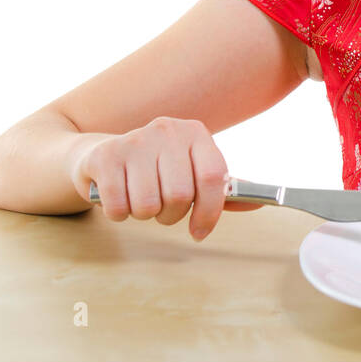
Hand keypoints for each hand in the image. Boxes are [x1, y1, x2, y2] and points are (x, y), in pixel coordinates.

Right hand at [69, 116, 262, 241]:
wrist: (101, 154)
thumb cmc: (156, 169)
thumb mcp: (191, 170)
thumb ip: (222, 189)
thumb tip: (259, 203)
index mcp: (195, 132)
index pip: (213, 176)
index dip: (210, 211)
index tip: (200, 231)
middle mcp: (167, 130)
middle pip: (180, 195)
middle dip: (171, 215)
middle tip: (162, 209)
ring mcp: (134, 140)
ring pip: (148, 205)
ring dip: (144, 215)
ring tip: (140, 199)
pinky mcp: (105, 156)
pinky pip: (119, 206)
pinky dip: (119, 213)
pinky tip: (119, 197)